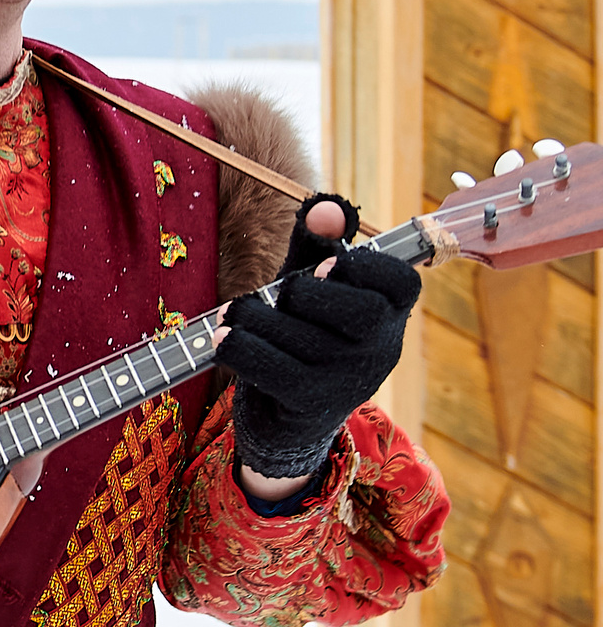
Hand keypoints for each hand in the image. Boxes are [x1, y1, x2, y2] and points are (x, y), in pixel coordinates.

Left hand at [216, 196, 417, 480]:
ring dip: (255, 316)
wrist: (287, 419)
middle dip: (305, 292)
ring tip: (237, 315)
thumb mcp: (313, 288)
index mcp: (391, 315)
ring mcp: (348, 382)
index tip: (325, 266)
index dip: (363, 265)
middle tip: (281, 294)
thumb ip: (317, 247)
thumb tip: (324, 208)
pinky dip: (237, 344)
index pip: (402, 281)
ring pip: (299, 335)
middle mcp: (381, 351)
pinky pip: (268, 366)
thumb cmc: (304, 336)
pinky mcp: (309, 405)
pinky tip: (224, 337)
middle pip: (357, 310)